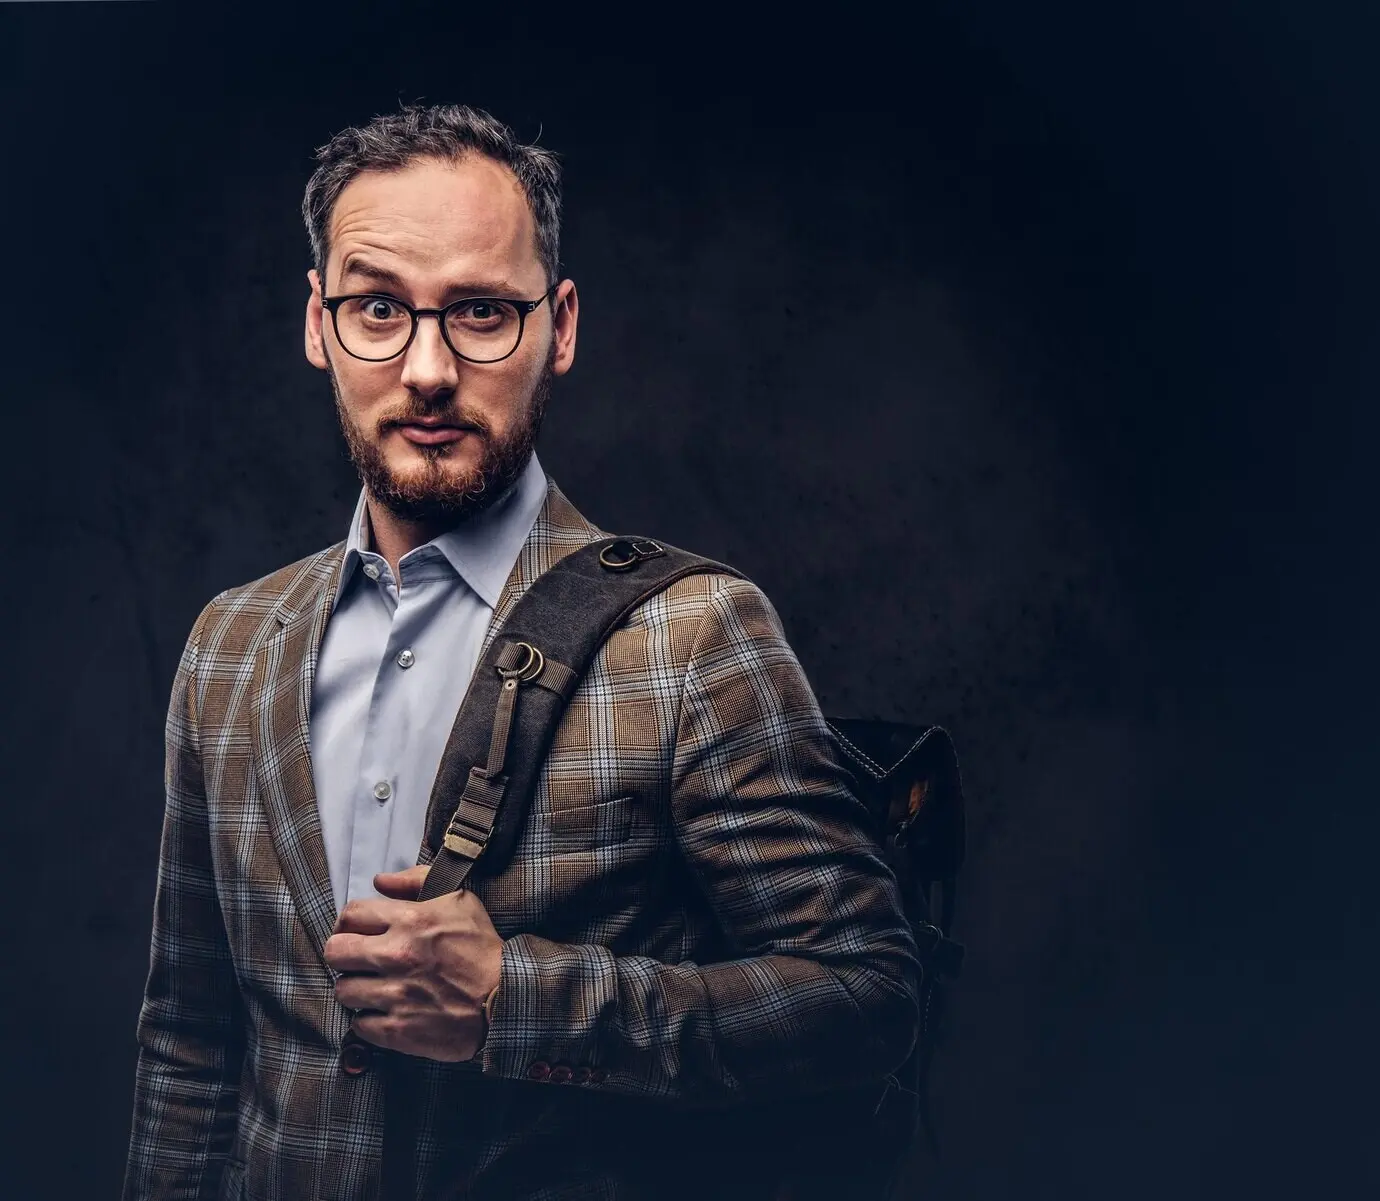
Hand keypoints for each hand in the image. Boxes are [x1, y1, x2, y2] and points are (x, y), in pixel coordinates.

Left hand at [324, 864, 503, 1062]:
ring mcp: (395, 995)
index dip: (349, 922)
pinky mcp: (398, 1030)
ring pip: (343, 991)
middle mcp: (397, 956)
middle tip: (358, 959)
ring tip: (374, 987)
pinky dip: (370, 1019)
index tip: (357, 931)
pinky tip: (386, 1010)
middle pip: (335, 952)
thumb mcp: (459, 901)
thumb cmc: (482, 948)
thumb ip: (417, 881)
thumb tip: (380, 880)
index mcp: (410, 921)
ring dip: (356, 988)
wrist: (506, 999)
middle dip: (343, 953)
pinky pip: (360, 1025)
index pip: (350, 914)